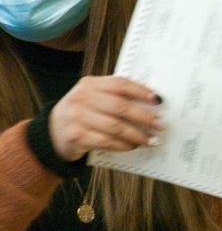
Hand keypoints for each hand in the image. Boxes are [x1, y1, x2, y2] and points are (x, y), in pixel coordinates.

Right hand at [49, 76, 163, 161]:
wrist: (53, 132)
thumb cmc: (83, 113)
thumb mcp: (94, 97)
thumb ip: (116, 96)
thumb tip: (151, 102)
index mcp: (89, 84)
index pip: (120, 84)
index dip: (141, 91)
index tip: (158, 100)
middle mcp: (81, 98)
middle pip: (120, 107)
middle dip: (144, 117)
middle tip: (159, 124)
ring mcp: (77, 117)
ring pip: (115, 127)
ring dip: (137, 135)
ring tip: (150, 139)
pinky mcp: (76, 136)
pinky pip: (106, 142)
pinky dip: (123, 145)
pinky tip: (132, 146)